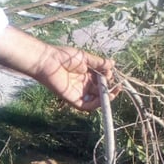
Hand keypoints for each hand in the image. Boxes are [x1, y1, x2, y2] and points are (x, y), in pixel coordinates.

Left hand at [0, 26, 118, 110]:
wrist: (48, 61)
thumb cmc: (64, 57)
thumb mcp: (85, 58)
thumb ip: (98, 63)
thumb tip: (113, 64)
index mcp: (85, 74)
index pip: (100, 80)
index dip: (108, 78)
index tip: (110, 72)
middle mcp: (83, 84)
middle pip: (99, 90)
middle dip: (108, 88)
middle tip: (115, 84)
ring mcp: (78, 92)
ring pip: (95, 99)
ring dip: (105, 98)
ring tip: (113, 92)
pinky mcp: (73, 99)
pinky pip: (86, 106)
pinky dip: (96, 105)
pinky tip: (103, 98)